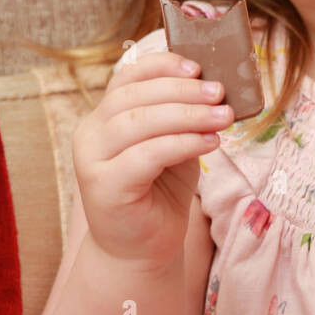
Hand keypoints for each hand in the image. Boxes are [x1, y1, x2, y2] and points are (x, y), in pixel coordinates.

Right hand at [72, 49, 233, 270]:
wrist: (142, 249)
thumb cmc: (161, 193)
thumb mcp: (174, 146)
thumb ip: (183, 118)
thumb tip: (215, 88)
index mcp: (104, 117)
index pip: (128, 78)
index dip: (162, 66)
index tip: (199, 65)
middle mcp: (91, 134)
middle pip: (134, 97)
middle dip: (182, 90)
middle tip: (220, 92)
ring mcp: (92, 160)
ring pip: (139, 122)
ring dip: (187, 115)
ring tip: (223, 116)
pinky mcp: (104, 187)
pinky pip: (145, 155)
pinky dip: (182, 143)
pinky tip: (210, 143)